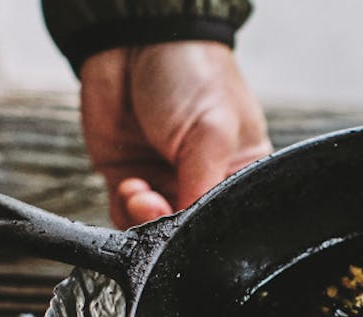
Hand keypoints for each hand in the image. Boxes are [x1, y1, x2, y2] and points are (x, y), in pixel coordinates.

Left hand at [79, 42, 272, 228]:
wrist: (137, 39)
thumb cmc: (193, 74)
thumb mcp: (212, 133)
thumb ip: (203, 187)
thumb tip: (192, 231)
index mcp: (237, 174)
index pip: (226, 218)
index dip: (206, 226)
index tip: (191, 219)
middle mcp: (202, 182)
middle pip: (189, 228)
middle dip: (170, 224)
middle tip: (159, 205)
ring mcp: (165, 181)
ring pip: (156, 228)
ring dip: (145, 219)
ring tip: (141, 193)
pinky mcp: (130, 177)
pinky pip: (126, 214)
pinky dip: (125, 210)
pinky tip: (130, 187)